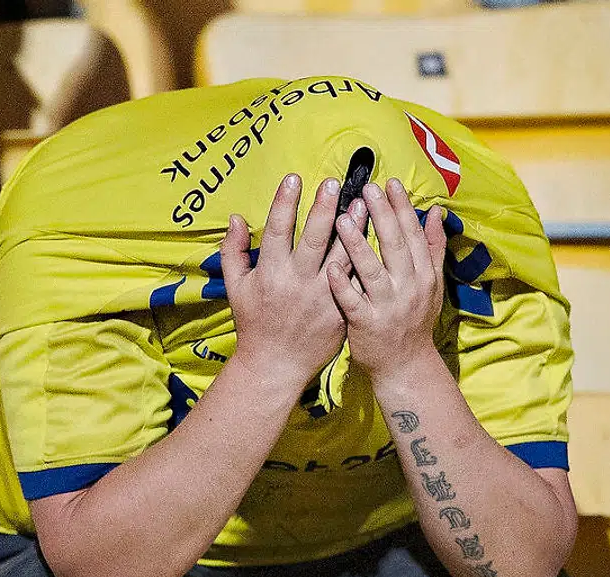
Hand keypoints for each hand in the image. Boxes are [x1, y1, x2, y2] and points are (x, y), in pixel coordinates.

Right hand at [225, 173, 349, 389]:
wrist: (276, 365)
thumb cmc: (254, 323)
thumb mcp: (236, 287)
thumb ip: (233, 251)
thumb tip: (236, 218)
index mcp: (270, 273)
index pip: (278, 229)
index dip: (285, 202)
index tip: (294, 178)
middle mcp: (297, 282)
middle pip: (313, 238)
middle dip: (324, 207)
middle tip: (334, 182)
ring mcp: (322, 297)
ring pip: (341, 255)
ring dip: (354, 228)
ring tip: (364, 203)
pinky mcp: (340, 310)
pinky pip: (356, 280)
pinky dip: (366, 258)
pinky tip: (377, 239)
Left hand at [328, 179, 446, 384]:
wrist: (406, 366)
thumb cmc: (414, 321)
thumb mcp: (432, 285)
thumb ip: (433, 248)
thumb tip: (437, 213)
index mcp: (424, 276)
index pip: (413, 235)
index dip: (402, 208)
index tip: (390, 183)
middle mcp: (409, 288)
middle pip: (394, 246)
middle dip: (381, 215)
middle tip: (366, 189)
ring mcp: (388, 307)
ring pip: (372, 270)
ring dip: (357, 244)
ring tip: (341, 218)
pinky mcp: (367, 325)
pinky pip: (353, 301)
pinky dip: (343, 284)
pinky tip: (331, 265)